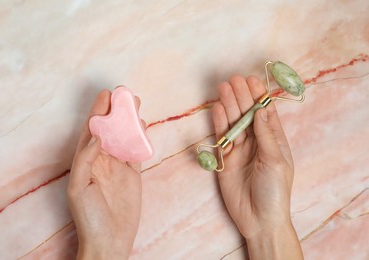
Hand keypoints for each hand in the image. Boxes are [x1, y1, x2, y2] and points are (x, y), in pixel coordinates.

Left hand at [67, 90, 142, 259]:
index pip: (92, 130)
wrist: (110, 240)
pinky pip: (136, 152)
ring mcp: (118, 166)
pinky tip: (142, 127)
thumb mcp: (79, 187)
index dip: (98, 111)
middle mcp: (102, 160)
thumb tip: (96, 135)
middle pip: (110, 130)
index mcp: (85, 160)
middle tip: (125, 94)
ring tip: (136, 105)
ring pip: (124, 138)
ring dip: (130, 122)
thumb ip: (86, 159)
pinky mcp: (132, 174)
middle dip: (116, 112)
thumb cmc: (89, 217)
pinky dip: (140, 139)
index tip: (107, 94)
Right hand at [212, 76, 302, 258]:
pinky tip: (217, 108)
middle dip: (241, 96)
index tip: (251, 80)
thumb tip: (262, 109)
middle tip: (233, 79)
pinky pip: (221, 137)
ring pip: (233, 122)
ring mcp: (239, 149)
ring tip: (223, 88)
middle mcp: (256, 141)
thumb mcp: (275, 160)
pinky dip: (219, 123)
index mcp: (273, 140)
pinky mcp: (225, 159)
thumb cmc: (275, 191)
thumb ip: (266, 135)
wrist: (258, 219)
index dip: (258, 96)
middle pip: (247, 114)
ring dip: (228, 105)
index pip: (265, 113)